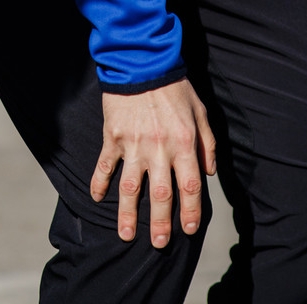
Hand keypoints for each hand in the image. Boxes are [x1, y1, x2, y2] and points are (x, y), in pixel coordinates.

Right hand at [90, 78, 215, 247]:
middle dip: (160, 224)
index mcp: (184, 143)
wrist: (143, 62)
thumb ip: (208, 143)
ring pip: (131, 188)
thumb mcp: (200, 111)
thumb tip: (209, 172)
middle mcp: (160, 149)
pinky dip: (99, 183)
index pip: (190, 186)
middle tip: (159, 245)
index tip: (189, 230)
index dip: (191, 211)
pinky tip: (96, 198)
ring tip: (126, 236)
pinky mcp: (113, 137)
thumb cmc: (175, 87)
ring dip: (128, 215)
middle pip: (161, 195)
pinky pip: (104, 166)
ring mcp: (134, 145)